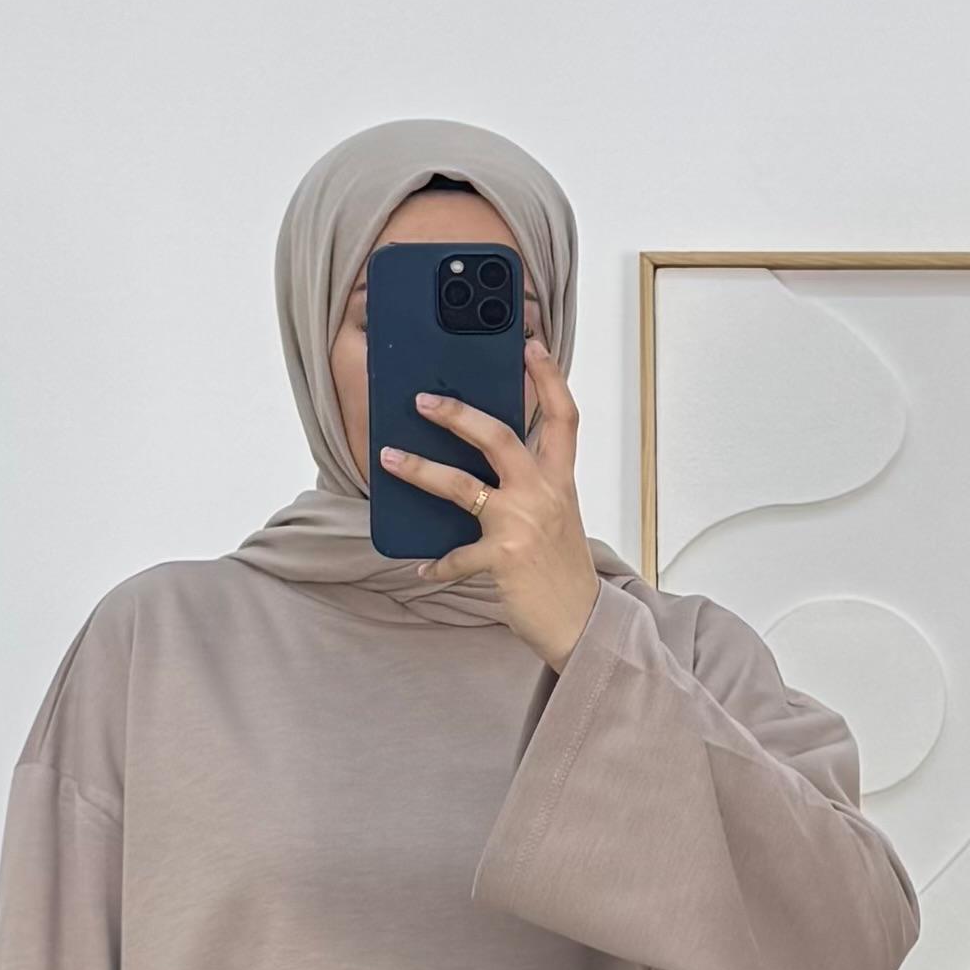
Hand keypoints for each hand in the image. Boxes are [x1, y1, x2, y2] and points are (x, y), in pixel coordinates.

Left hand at [379, 333, 601, 669]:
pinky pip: (456, 555)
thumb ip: (532, 487)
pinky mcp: (501, 558)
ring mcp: (522, 524)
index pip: (562, 417)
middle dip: (457, 413)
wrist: (580, 622)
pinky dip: (437, 563)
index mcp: (559, 481)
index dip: (549, 378)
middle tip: (423, 399)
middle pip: (499, 436)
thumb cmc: (563, 571)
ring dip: (421, 469)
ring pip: (462, 485)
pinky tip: (423, 567)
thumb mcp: (557, 517)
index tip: (531, 347)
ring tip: (390, 459)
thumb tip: (486, 468)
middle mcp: (543, 494)